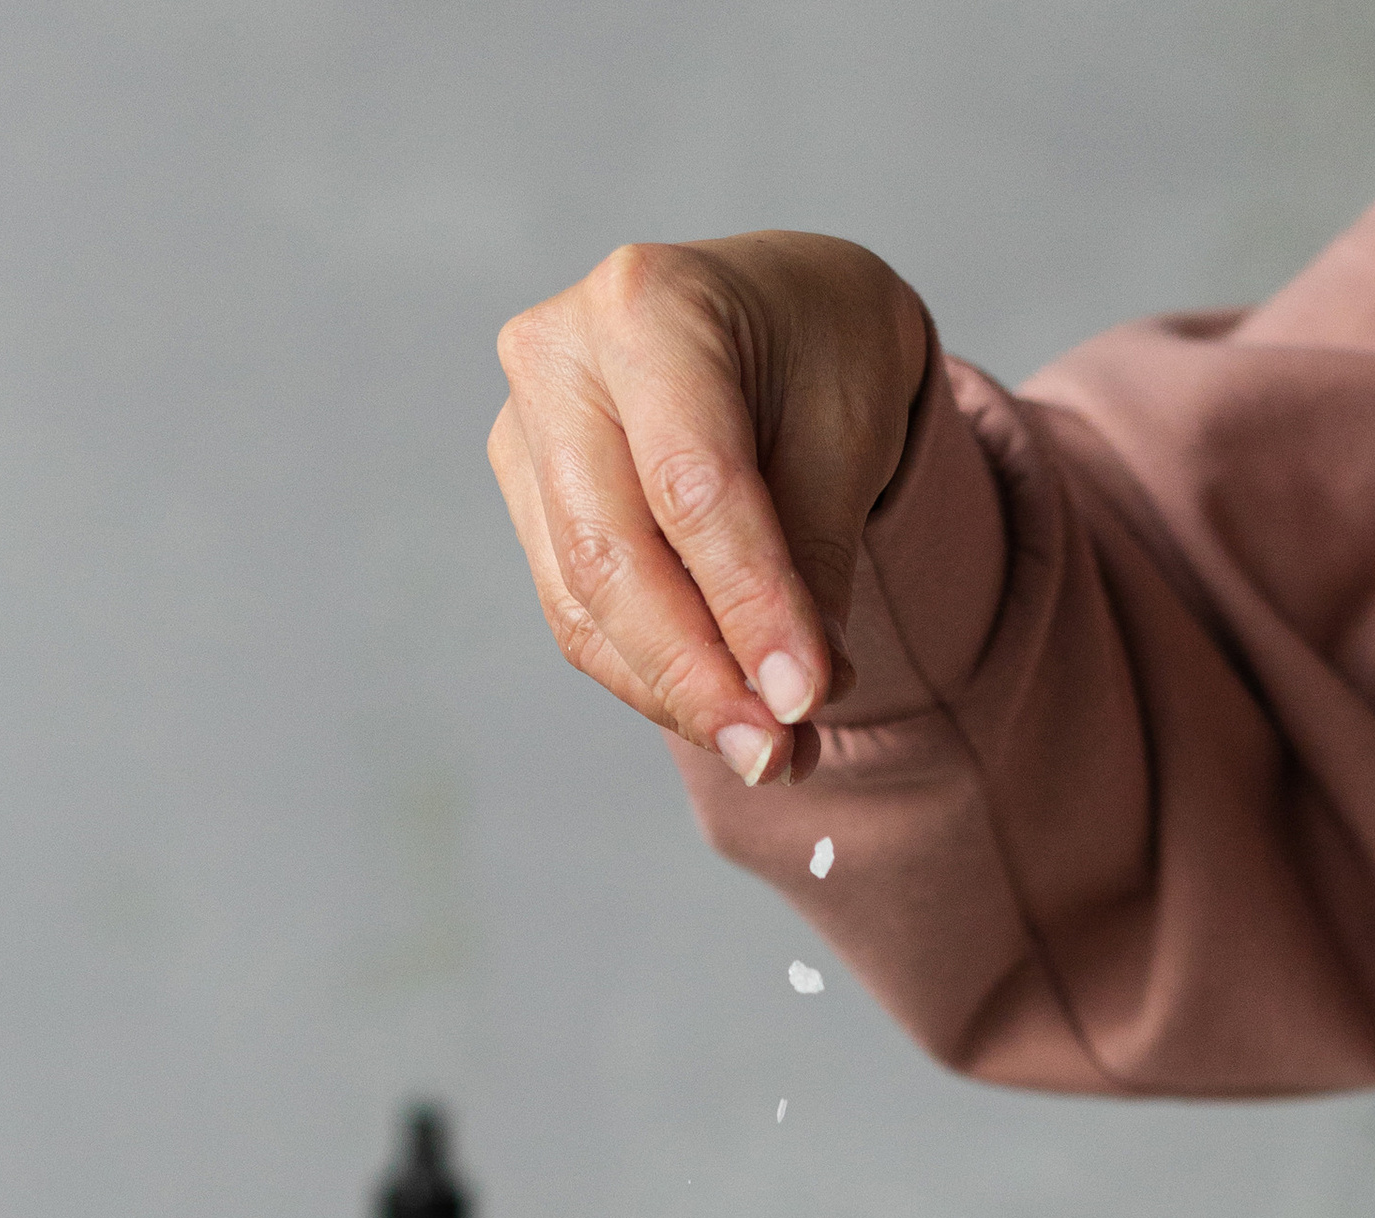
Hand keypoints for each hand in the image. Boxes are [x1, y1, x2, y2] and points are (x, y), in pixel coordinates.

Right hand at [489, 233, 927, 789]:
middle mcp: (558, 359)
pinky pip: (581, 619)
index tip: (805, 701)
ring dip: (678, 696)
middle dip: (698, 676)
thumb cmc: (822, 352)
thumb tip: (791, 703)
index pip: (690, 488)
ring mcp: (525, 433)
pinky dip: (655, 680)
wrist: (780, 317)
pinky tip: (726, 713)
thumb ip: (813, 564)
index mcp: (645, 304)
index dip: (747, 607)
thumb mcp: (850, 436)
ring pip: (585, 607)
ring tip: (772, 751)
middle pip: (612, 557)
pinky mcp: (528, 502)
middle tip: (776, 756)